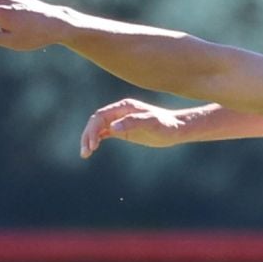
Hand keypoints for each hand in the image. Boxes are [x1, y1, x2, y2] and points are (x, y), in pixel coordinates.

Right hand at [79, 98, 193, 157]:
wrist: (177, 129)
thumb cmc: (166, 124)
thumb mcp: (151, 123)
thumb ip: (132, 123)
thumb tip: (112, 128)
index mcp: (123, 107)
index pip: (100, 116)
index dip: (92, 130)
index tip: (92, 145)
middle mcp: (119, 113)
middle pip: (96, 122)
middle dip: (88, 136)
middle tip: (85, 152)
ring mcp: (120, 122)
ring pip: (98, 128)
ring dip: (90, 140)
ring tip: (85, 154)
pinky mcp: (124, 131)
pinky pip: (105, 134)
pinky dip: (97, 140)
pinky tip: (92, 150)